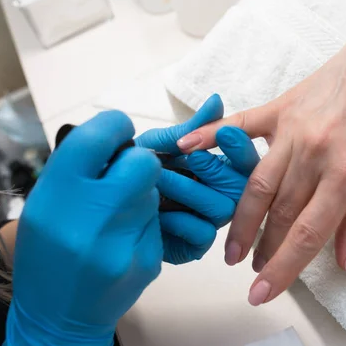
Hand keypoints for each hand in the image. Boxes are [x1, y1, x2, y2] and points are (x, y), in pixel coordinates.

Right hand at [0, 111, 161, 345]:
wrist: (58, 317)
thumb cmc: (47, 256)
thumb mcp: (43, 206)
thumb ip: (75, 170)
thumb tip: (113, 139)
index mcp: (57, 196)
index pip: (97, 137)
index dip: (114, 126)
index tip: (118, 131)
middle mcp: (92, 217)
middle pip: (142, 161)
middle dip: (138, 162)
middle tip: (123, 175)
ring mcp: (124, 241)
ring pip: (153, 192)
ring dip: (140, 194)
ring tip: (115, 216)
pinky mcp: (148, 260)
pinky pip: (157, 221)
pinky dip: (144, 223)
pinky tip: (123, 241)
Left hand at [136, 95, 259, 263]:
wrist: (101, 199)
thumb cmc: (133, 169)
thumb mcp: (161, 144)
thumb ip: (191, 128)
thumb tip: (217, 100)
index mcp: (216, 170)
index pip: (244, 160)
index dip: (240, 148)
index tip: (224, 134)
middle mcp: (216, 196)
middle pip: (242, 187)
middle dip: (215, 170)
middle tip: (189, 157)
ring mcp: (206, 221)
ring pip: (224, 209)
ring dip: (191, 191)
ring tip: (159, 181)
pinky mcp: (192, 245)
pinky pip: (203, 234)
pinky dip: (181, 220)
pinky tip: (157, 211)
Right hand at [175, 14, 345, 304]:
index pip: (307, 234)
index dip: (282, 269)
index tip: (262, 294)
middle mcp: (314, 152)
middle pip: (279, 214)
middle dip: (263, 249)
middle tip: (252, 271)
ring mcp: (292, 128)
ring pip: (256, 183)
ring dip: (241, 220)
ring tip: (230, 248)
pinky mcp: (281, 106)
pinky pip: (240, 124)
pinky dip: (211, 137)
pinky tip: (185, 150)